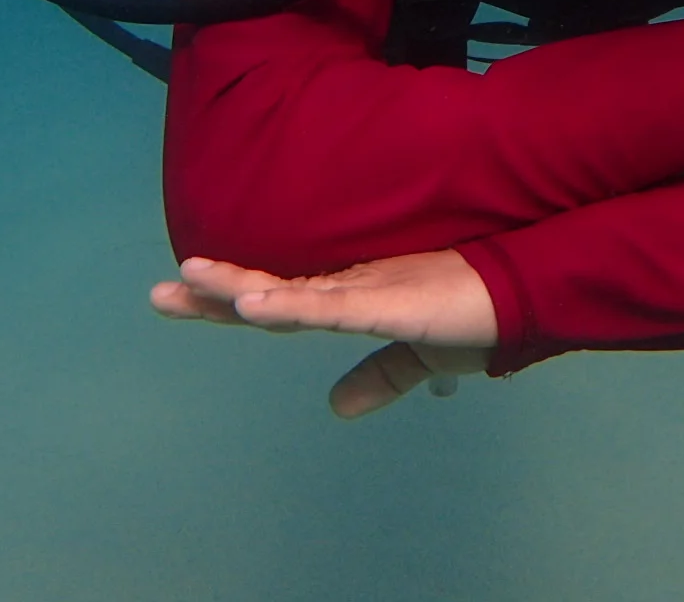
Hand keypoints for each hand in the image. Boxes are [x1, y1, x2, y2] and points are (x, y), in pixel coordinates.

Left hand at [150, 250, 494, 418]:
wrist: (522, 299)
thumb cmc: (475, 319)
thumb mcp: (419, 358)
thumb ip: (378, 378)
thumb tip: (337, 406)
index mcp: (351, 298)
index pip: (278, 301)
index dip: (228, 300)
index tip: (178, 297)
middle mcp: (349, 287)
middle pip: (270, 291)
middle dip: (215, 292)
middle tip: (161, 293)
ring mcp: (367, 291)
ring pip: (292, 292)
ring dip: (241, 287)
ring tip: (192, 278)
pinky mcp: (389, 303)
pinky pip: (332, 306)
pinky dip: (292, 305)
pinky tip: (256, 305)